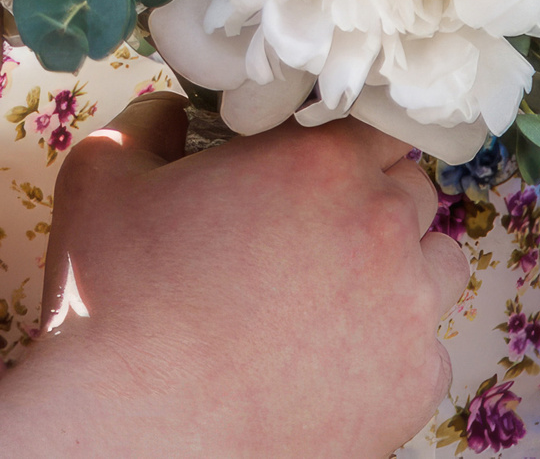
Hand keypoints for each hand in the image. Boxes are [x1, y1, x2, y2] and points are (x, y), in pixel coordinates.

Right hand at [0, 94, 465, 456]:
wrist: (137, 431)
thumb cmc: (117, 301)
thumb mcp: (103, 173)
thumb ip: (149, 119)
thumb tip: (173, 112)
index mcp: (321, 164)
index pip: (379, 125)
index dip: (345, 144)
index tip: (310, 168)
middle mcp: (383, 230)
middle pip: (412, 193)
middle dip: (371, 203)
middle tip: (307, 233)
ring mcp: (408, 314)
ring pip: (436, 267)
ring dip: (398, 269)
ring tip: (329, 296)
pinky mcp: (412, 387)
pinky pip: (425, 349)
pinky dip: (389, 348)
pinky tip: (328, 358)